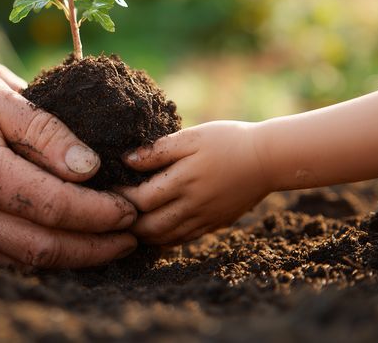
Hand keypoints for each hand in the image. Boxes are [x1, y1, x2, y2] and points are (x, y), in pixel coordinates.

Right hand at [0, 73, 136, 267]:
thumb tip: (90, 169)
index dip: (103, 214)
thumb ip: (45, 133)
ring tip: (101, 245)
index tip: (131, 210)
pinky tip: (50, 242)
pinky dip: (26, 255)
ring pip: (20, 262)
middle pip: (46, 249)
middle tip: (131, 240)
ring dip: (67, 258)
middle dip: (97, 249)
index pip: (59, 207)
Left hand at [116, 121, 268, 245]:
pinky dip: (164, 239)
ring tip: (128, 222)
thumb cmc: (228, 141)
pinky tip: (154, 230)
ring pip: (165, 238)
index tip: (109, 188)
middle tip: (113, 211)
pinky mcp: (214, 225)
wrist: (268, 160)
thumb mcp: (192, 137)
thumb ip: (158, 150)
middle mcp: (192, 206)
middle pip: (149, 227)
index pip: (141, 200)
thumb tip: (127, 160)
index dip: (121, 197)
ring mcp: (204, 219)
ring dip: (143, 235)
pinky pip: (183, 240)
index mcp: (183, 181)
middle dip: (127, 223)